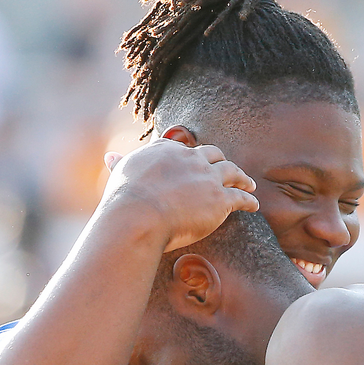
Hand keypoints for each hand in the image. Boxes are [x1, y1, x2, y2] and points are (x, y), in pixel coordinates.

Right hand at [100, 140, 257, 252]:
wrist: (139, 216)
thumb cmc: (125, 200)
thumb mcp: (120, 175)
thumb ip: (119, 164)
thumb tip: (109, 156)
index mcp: (167, 150)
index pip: (183, 148)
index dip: (191, 155)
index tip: (197, 161)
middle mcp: (190, 158)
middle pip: (212, 154)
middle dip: (221, 160)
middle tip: (228, 169)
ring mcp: (208, 177)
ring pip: (232, 171)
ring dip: (242, 177)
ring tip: (249, 184)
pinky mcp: (220, 199)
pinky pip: (241, 197)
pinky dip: (249, 199)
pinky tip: (254, 204)